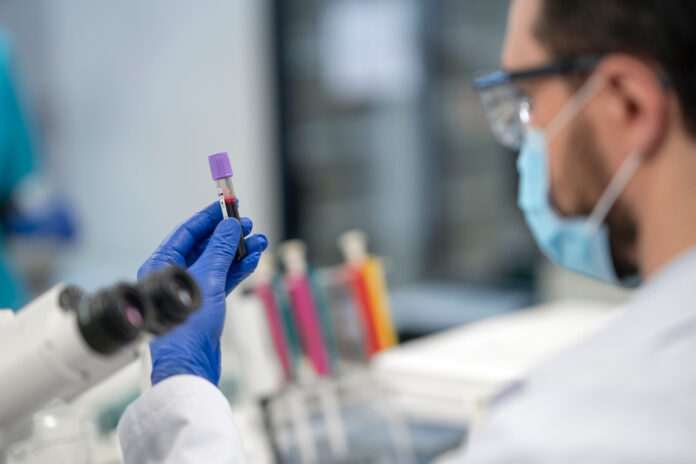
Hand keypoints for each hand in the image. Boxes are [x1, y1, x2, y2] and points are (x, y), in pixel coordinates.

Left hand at [139, 202, 267, 384]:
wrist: (190, 363)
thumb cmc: (187, 324)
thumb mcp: (207, 277)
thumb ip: (219, 249)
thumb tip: (229, 226)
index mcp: (162, 265)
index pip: (187, 232)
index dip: (209, 218)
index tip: (227, 206)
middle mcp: (173, 276)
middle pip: (204, 246)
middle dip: (228, 236)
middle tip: (248, 226)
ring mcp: (190, 292)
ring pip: (217, 264)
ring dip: (237, 253)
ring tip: (259, 243)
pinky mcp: (204, 306)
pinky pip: (222, 280)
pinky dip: (237, 270)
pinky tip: (252, 262)